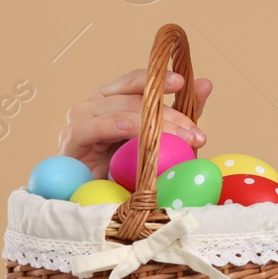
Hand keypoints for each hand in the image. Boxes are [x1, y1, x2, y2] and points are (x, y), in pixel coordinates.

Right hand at [60, 68, 213, 179]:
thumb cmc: (128, 166)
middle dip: (170, 116)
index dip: (159, 79)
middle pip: (135, 99)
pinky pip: (91, 128)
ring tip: (180, 140)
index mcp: (117, 98)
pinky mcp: (71, 139)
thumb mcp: (162, 139)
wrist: (98, 199)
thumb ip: (182, 112)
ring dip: (152, 126)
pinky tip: (128, 129)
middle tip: (195, 134)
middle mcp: (98, 103)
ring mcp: (82, 119)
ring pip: (120, 112)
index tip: (183, 83)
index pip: (138, 81)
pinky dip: (111, 126)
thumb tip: (206, 83)